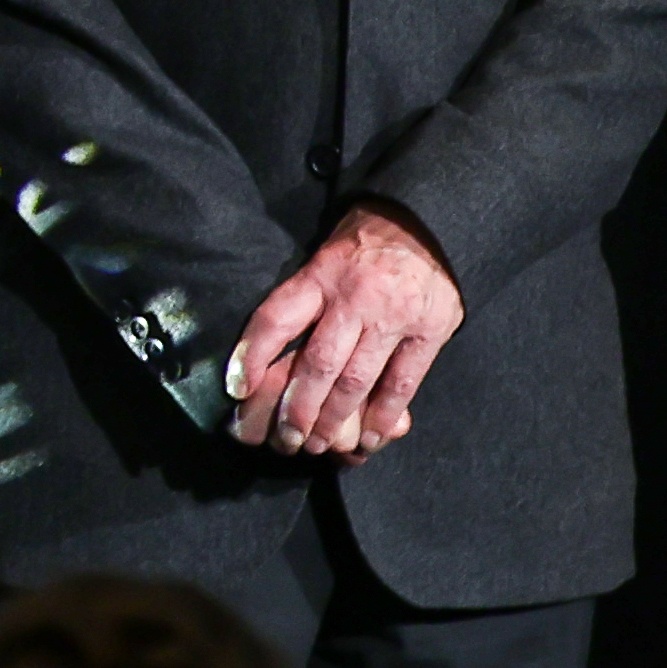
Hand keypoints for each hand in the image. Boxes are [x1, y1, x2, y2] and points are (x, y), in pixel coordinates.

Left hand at [226, 202, 461, 457]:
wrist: (429, 222)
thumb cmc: (366, 242)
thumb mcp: (325, 255)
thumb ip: (304, 298)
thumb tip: (267, 350)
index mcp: (321, 275)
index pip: (276, 319)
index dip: (251, 356)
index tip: (237, 388)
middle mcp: (355, 298)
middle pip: (317, 364)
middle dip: (297, 410)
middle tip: (285, 439)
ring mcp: (394, 317)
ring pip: (356, 381)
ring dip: (333, 421)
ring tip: (317, 445)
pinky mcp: (429, 332)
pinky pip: (402, 384)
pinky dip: (383, 416)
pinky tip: (369, 438)